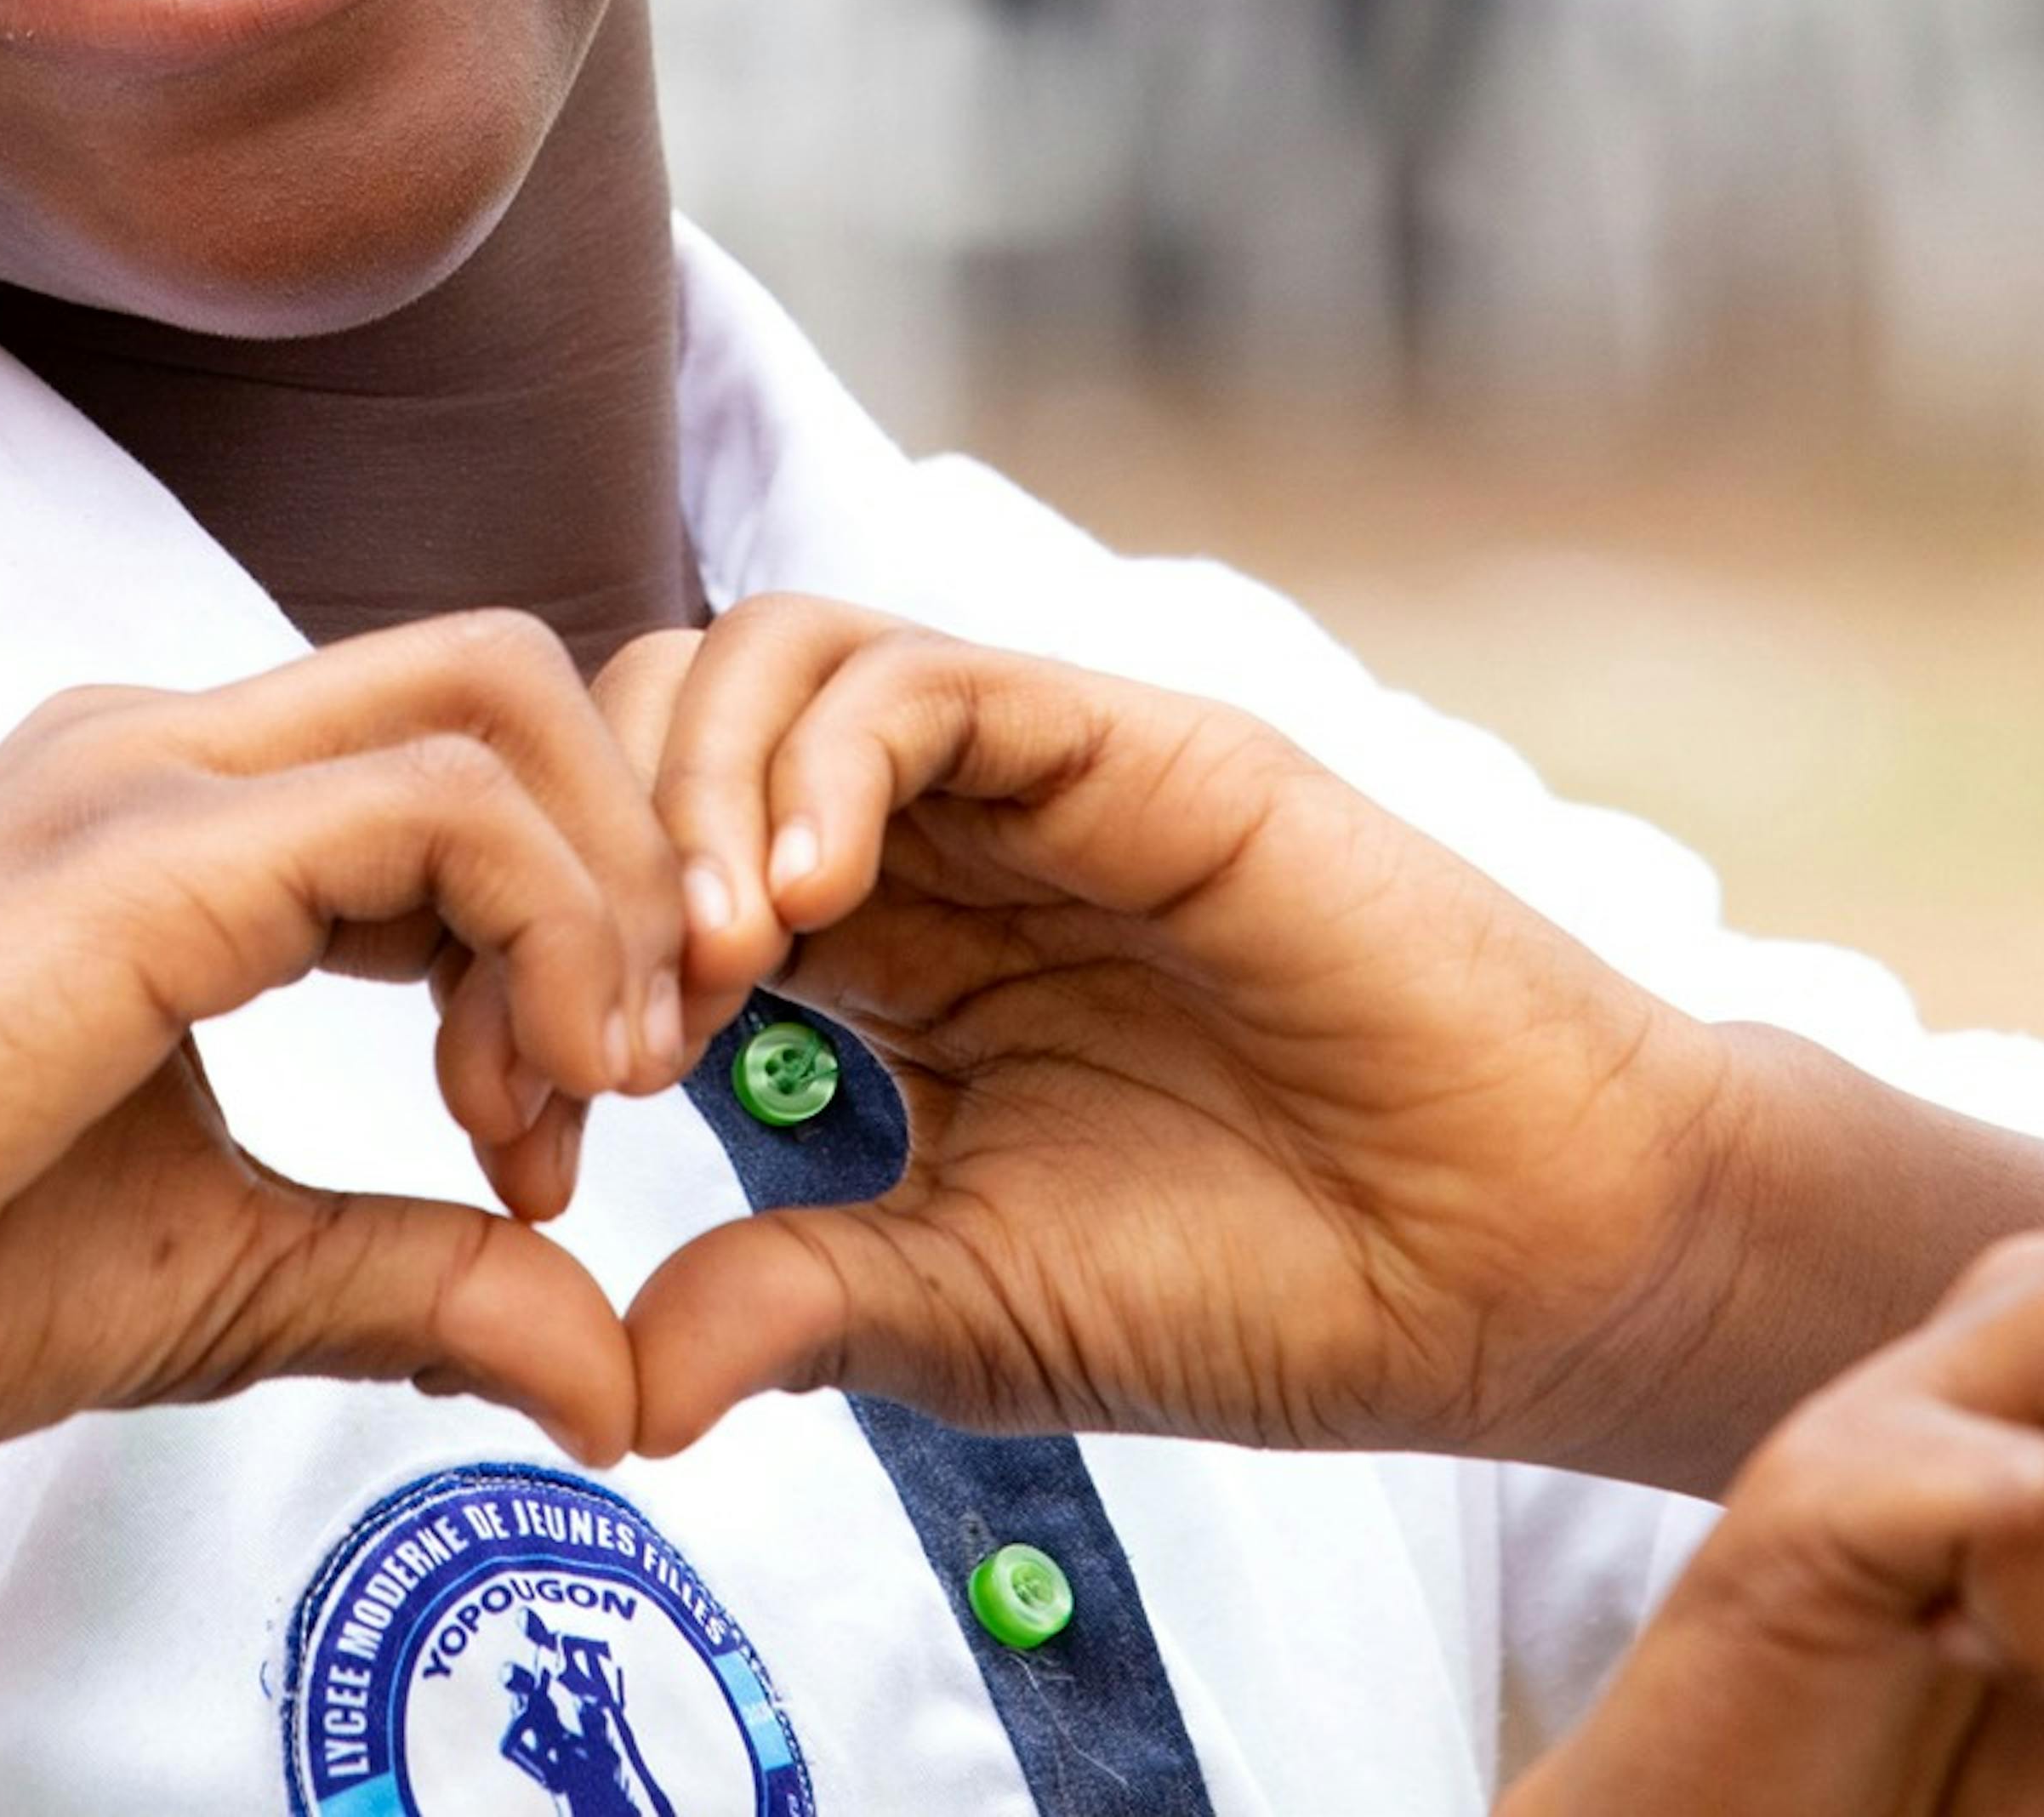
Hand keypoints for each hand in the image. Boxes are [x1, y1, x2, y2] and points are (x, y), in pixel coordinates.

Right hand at [0, 608, 696, 1522]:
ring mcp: (142, 775)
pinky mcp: (142, 856)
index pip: (459, 751)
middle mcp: (159, 743)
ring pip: (494, 704)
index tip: (564, 1134)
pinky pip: (437, 808)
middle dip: (629, 865)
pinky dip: (542, 941)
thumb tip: (612, 1379)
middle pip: (505, 678)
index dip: (575, 912)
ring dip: (600, 908)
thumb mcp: (238, 1272)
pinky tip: (512, 1116)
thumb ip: (429, 1282)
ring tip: (559, 1121)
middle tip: (627, 1087)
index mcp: (169, 809)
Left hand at [570, 598, 1778, 1464]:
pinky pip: (917, 681)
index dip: (544, 972)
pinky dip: (813, 767)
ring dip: (682, 796)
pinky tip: (798, 913)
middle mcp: (938, 840)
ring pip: (769, 659)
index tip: (525, 1126)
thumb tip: (603, 1384)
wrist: (1519, 1267)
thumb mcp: (968, 1310)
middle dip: (581, 862)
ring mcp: (1033, 773)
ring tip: (700, 972)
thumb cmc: (1274, 1284)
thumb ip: (788, 1302)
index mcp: (883, 958)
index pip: (637, 871)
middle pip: (665, 726)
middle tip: (596, 1042)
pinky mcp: (1129, 739)